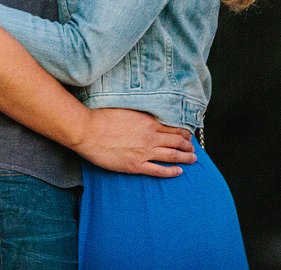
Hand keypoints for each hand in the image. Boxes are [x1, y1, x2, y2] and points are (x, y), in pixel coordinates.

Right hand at [73, 108, 196, 176]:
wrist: (87, 131)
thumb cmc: (100, 118)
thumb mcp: (124, 110)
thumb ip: (139, 115)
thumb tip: (148, 116)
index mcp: (147, 122)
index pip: (173, 128)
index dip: (184, 133)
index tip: (187, 135)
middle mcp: (150, 137)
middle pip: (177, 142)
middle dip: (188, 145)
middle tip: (193, 148)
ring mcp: (144, 152)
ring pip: (173, 156)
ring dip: (186, 158)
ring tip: (193, 159)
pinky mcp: (136, 165)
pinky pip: (160, 170)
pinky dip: (172, 171)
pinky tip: (179, 172)